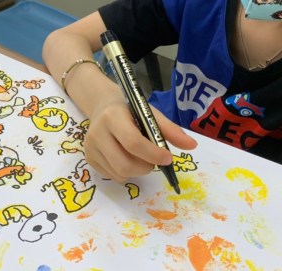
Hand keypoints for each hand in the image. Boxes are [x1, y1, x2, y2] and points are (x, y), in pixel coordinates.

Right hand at [83, 99, 197, 181]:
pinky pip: (112, 176)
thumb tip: (192, 146)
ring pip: (119, 173)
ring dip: (137, 171)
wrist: (102, 106)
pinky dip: (126, 172)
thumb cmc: (130, 109)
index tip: (168, 158)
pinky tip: (127, 157)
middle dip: (146, 167)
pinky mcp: (89, 159)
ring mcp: (90, 148)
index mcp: (113, 117)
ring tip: (140, 158)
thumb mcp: (149, 113)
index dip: (153, 154)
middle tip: (155, 161)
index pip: (133, 142)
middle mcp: (97, 133)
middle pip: (125, 164)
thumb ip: (170, 130)